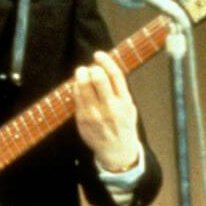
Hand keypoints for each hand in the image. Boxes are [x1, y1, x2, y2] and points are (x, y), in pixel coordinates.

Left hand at [74, 50, 139, 171]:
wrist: (117, 151)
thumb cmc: (122, 125)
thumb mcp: (129, 107)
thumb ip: (119, 90)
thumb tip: (106, 67)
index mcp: (125, 102)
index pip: (115, 75)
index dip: (106, 61)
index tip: (98, 54)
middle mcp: (111, 108)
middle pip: (98, 78)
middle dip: (91, 68)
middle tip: (89, 67)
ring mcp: (96, 114)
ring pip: (83, 86)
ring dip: (80, 75)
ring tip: (81, 73)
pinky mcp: (83, 119)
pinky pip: (76, 97)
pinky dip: (75, 87)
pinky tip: (78, 86)